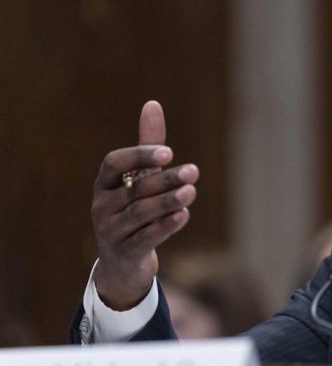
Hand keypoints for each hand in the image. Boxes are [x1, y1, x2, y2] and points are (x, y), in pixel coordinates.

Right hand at [91, 101, 199, 309]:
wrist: (123, 263)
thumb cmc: (134, 210)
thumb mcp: (140, 178)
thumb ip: (148, 145)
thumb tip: (153, 103)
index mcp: (104, 183)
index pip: (113, 163)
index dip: (139, 155)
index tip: (168, 152)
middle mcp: (102, 205)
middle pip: (135, 189)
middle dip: (165, 179)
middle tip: (194, 170)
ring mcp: (111, 231)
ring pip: (140, 213)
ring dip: (168, 201)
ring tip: (191, 192)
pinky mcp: (125, 252)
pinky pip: (145, 237)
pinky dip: (165, 226)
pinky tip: (184, 216)